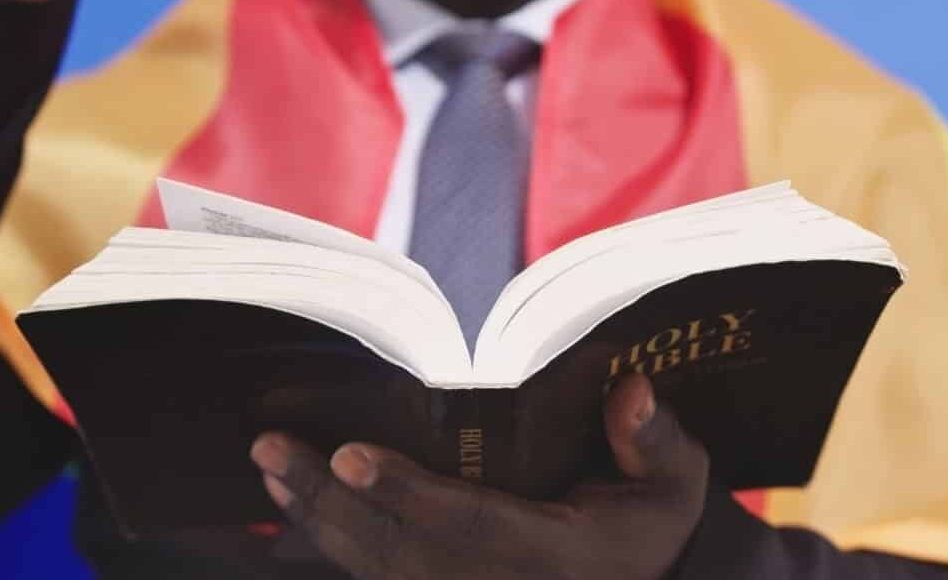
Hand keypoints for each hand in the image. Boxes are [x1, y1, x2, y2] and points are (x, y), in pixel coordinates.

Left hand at [249, 375, 709, 579]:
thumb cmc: (656, 532)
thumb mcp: (677, 488)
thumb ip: (655, 441)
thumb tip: (630, 387)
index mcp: (553, 557)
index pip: (467, 523)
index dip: (404, 490)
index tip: (350, 455)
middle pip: (396, 549)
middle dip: (328, 499)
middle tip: (271, 450)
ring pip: (377, 568)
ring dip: (316, 517)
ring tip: (270, 466)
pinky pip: (381, 578)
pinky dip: (335, 539)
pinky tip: (295, 503)